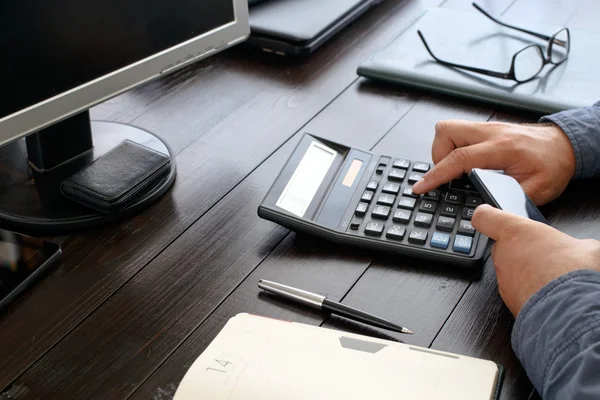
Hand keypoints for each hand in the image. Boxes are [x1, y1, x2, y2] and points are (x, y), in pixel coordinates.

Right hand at [412, 120, 576, 204]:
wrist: (565, 145)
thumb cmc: (553, 164)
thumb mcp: (536, 190)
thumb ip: (508, 197)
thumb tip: (485, 207)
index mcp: (502, 148)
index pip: (460, 157)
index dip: (437, 174)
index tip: (421, 186)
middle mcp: (491, 133)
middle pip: (446, 132)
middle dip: (437, 156)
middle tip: (448, 176)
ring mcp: (487, 128)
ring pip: (448, 129)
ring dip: (444, 151)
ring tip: (457, 171)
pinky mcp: (485, 129)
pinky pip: (458, 133)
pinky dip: (454, 148)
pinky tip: (466, 163)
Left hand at [472, 205, 599, 316]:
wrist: (569, 311)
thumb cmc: (573, 273)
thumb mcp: (587, 247)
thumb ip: (573, 243)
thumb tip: (583, 249)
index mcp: (516, 231)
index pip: (485, 216)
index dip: (488, 215)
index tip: (493, 215)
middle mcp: (503, 254)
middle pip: (501, 245)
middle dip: (519, 248)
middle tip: (541, 253)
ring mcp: (503, 278)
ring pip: (509, 269)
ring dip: (525, 271)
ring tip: (550, 276)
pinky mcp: (508, 300)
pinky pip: (516, 290)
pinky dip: (528, 290)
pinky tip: (548, 292)